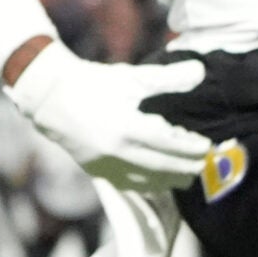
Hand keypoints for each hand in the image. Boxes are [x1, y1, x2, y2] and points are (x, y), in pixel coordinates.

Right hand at [4, 42, 212, 190]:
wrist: (50, 97)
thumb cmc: (94, 83)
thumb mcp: (132, 78)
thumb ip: (168, 78)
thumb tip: (200, 71)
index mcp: (129, 127)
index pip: (170, 144)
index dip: (192, 148)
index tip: (207, 146)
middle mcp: (118, 151)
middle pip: (164, 167)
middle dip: (187, 166)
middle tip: (204, 161)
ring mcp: (106, 164)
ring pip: (148, 182)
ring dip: (172, 179)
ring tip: (188, 174)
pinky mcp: (97, 171)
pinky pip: (129, 185)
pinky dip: (149, 185)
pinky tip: (161, 180)